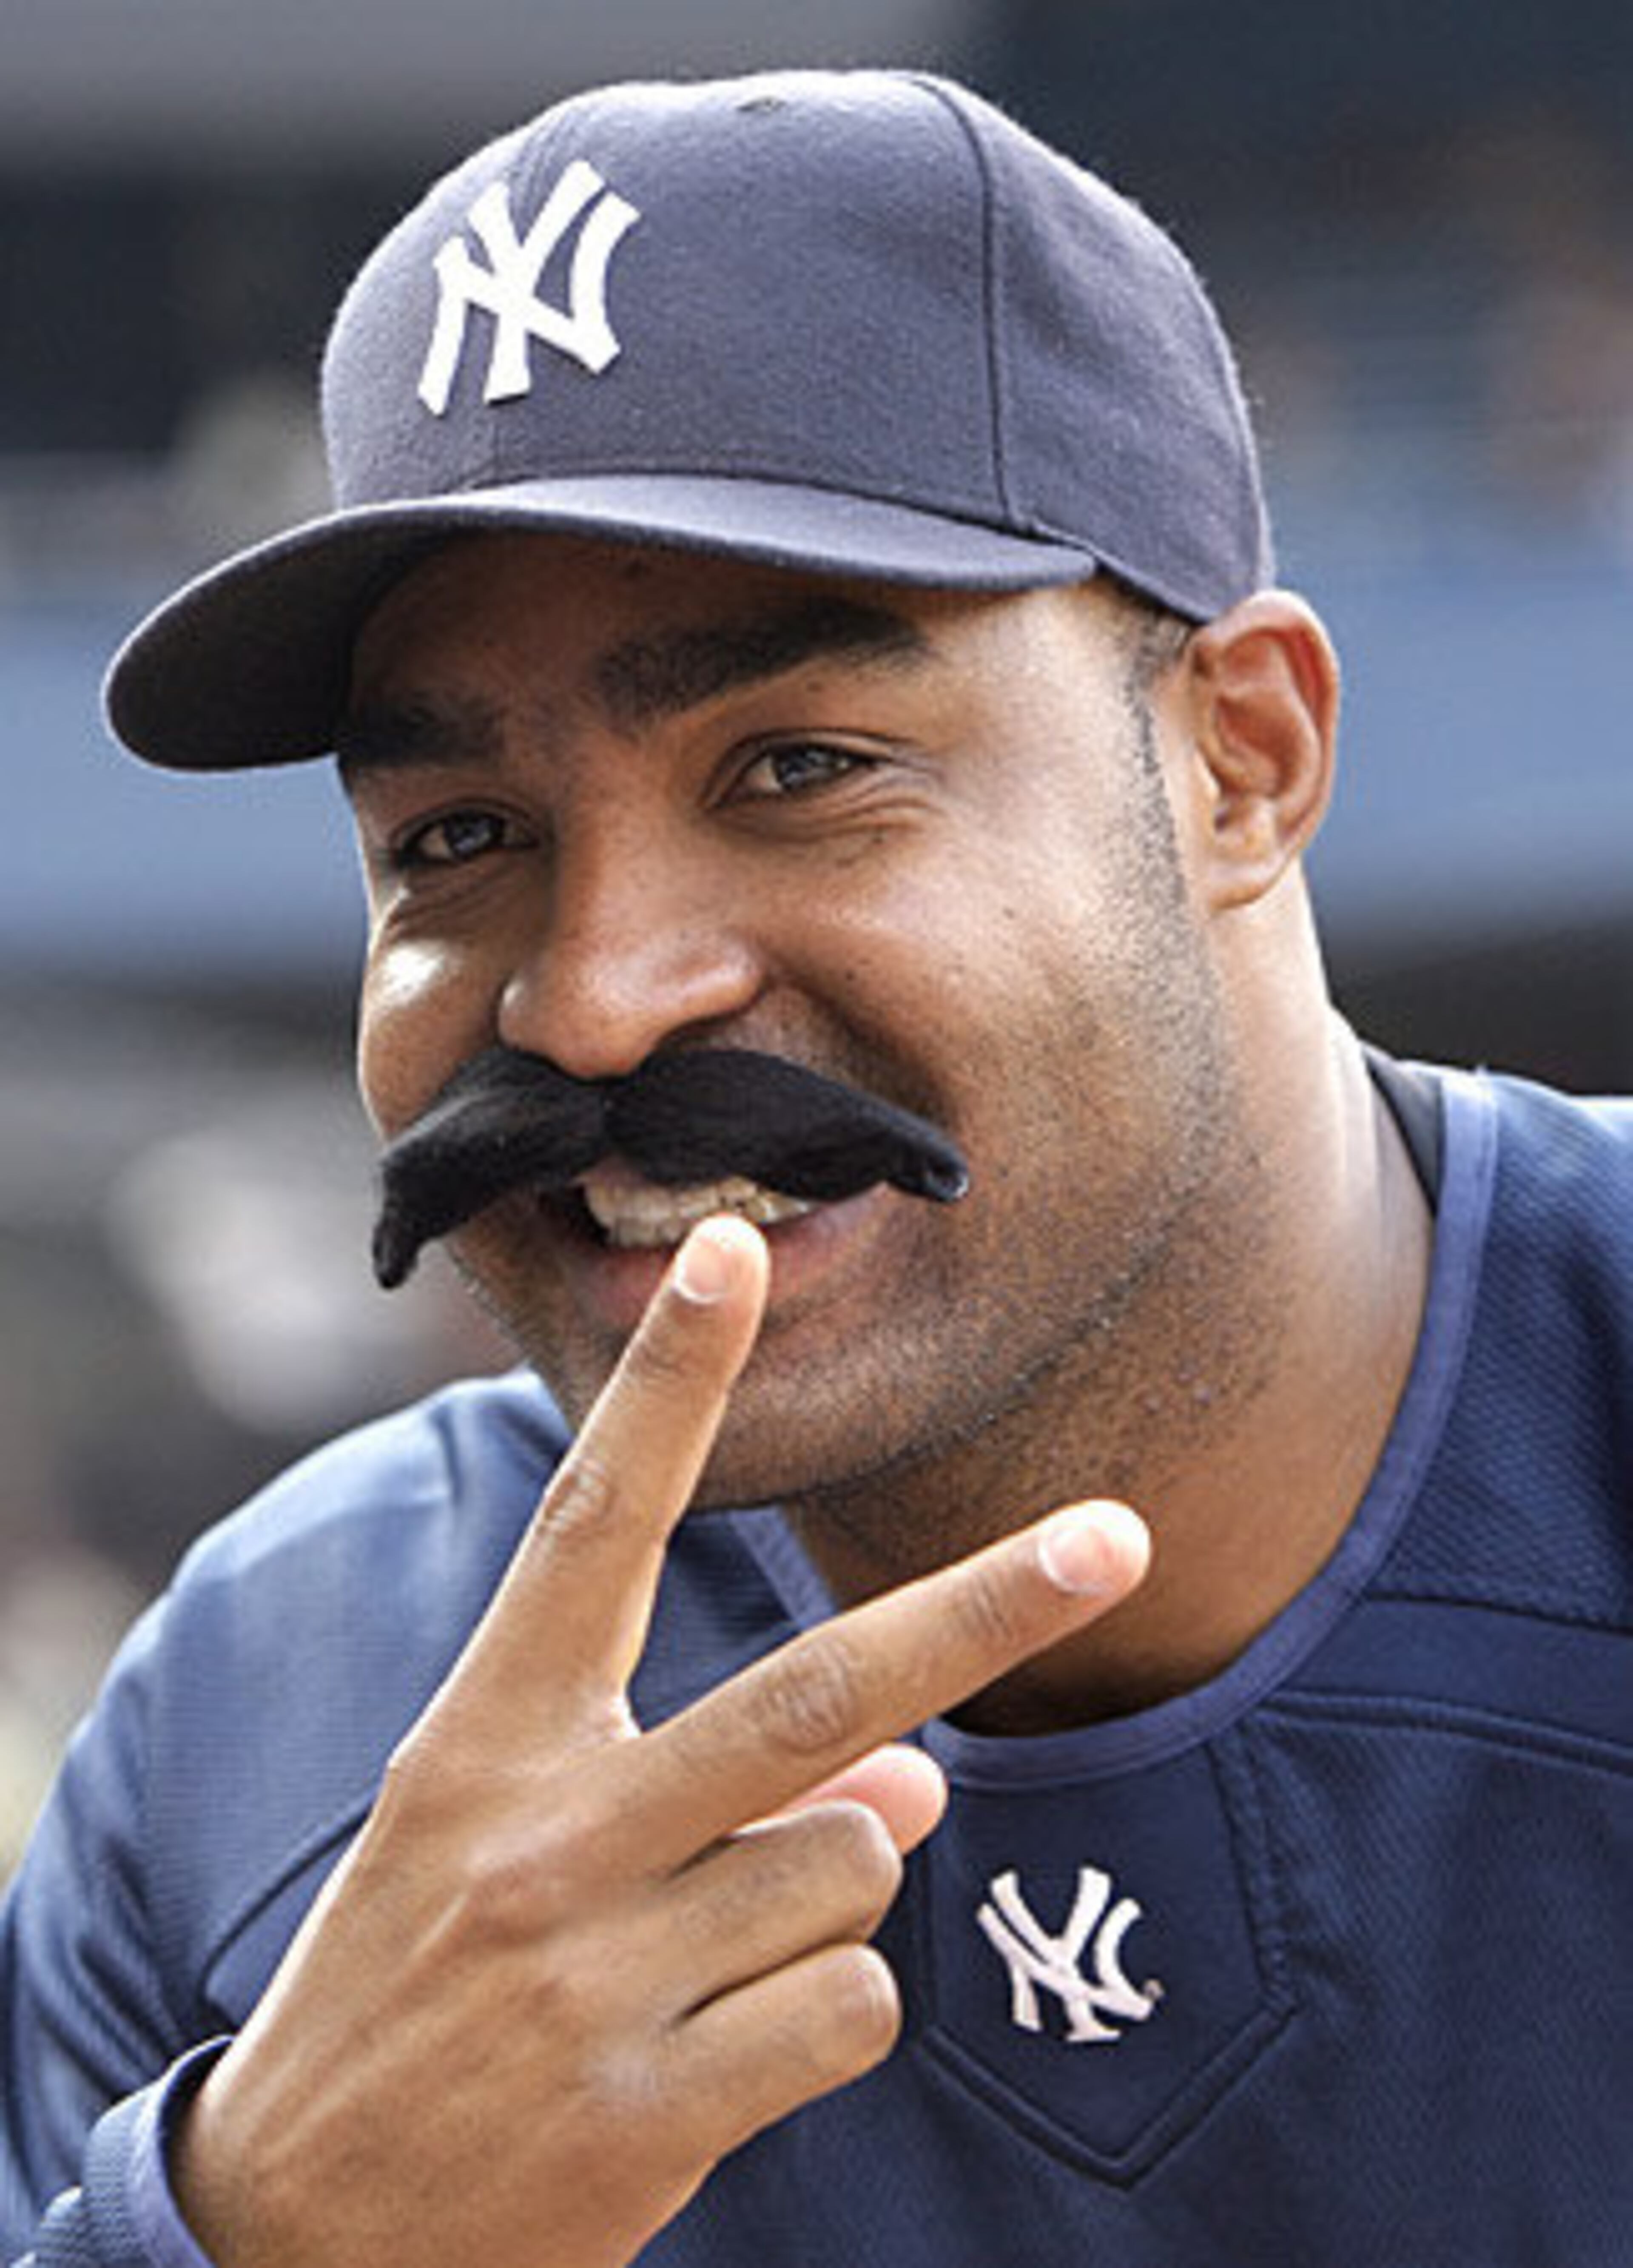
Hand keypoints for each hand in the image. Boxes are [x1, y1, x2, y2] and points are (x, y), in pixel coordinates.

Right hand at [172, 1216, 1147, 2267]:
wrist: (297, 2226)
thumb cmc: (422, 1984)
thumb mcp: (516, 1847)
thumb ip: (701, 1785)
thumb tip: (914, 1788)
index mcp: (486, 1737)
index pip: (596, 1522)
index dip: (671, 1381)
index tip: (732, 1247)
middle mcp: (546, 1835)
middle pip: (816, 1694)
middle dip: (985, 1611)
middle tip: (1117, 1537)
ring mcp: (597, 1976)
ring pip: (850, 1863)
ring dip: (826, 1892)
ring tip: (697, 1957)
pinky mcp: (647, 2111)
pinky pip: (851, 2008)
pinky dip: (829, 2017)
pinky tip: (718, 2053)